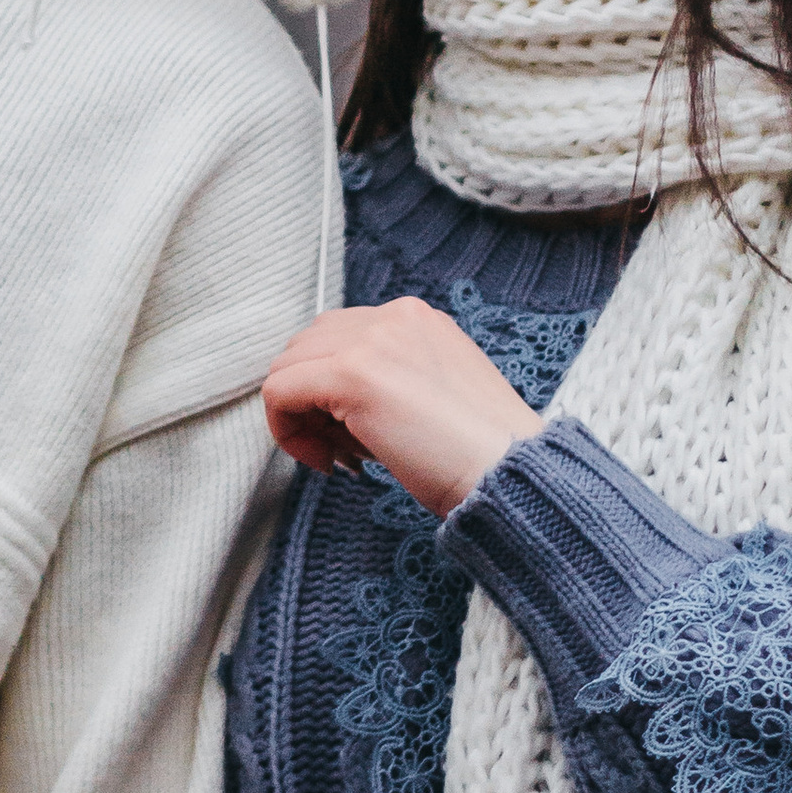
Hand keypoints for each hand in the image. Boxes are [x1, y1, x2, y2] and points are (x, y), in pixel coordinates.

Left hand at [262, 298, 536, 518]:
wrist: (512, 475)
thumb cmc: (481, 456)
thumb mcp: (433, 398)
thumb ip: (386, 383)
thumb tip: (329, 404)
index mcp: (416, 319)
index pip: (339, 336)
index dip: (330, 389)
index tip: (351, 437)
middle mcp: (394, 317)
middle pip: (308, 345)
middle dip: (310, 399)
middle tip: (339, 450)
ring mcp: (372, 340)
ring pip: (288, 366)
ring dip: (298, 416)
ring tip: (337, 457)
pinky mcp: (351, 374)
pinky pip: (280, 391)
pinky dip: (287, 430)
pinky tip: (326, 462)